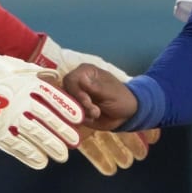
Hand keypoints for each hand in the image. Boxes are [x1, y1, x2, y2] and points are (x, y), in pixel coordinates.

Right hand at [0, 50, 82, 169]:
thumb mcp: (9, 63)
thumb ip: (32, 73)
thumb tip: (52, 76)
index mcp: (25, 84)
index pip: (53, 98)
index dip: (67, 109)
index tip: (80, 117)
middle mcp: (19, 103)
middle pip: (47, 121)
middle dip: (63, 132)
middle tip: (76, 143)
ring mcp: (6, 119)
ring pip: (34, 136)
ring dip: (50, 146)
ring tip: (62, 156)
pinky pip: (14, 146)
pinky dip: (28, 155)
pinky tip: (40, 162)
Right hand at [33, 36, 158, 174]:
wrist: (127, 114)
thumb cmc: (121, 98)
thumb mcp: (110, 92)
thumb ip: (95, 87)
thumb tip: (82, 78)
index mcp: (85, 72)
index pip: (70, 79)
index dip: (76, 91)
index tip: (87, 102)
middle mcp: (77, 84)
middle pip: (64, 93)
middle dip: (79, 105)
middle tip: (95, 112)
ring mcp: (75, 98)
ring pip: (66, 106)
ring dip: (81, 113)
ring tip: (97, 114)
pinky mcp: (75, 111)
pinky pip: (70, 117)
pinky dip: (80, 120)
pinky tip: (93, 119)